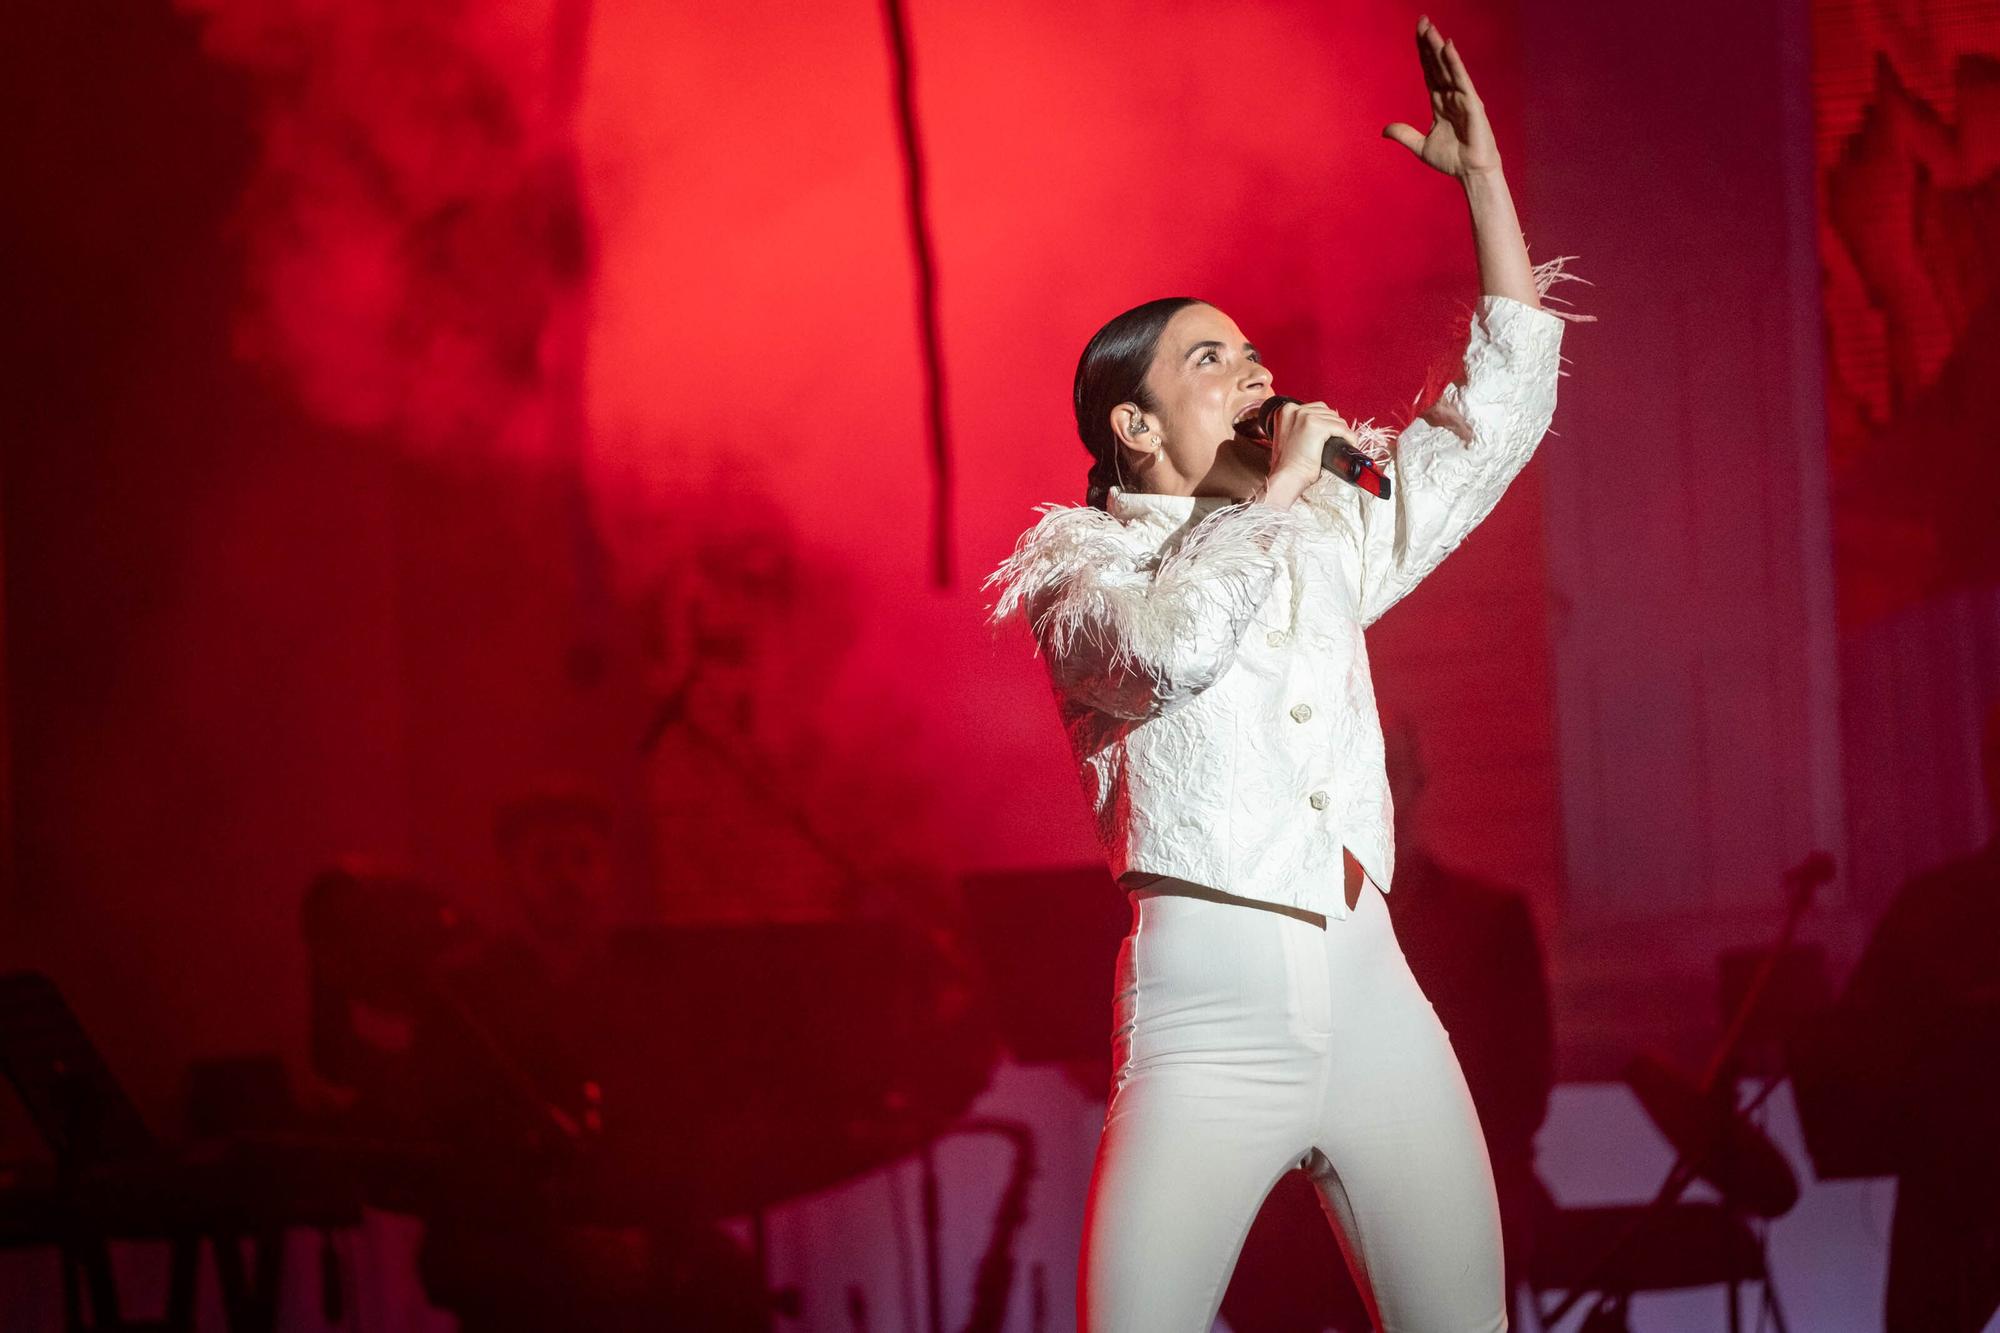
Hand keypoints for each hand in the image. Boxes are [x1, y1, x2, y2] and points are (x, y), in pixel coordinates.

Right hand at [1266, 399, 1349, 483]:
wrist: (1286, 477)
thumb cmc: (1288, 464)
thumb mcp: (1289, 438)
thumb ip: (1299, 427)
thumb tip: (1321, 428)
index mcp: (1285, 410)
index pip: (1315, 408)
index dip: (1326, 421)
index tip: (1331, 433)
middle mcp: (1294, 410)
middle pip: (1327, 411)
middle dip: (1334, 426)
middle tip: (1338, 440)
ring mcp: (1305, 416)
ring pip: (1335, 419)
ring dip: (1342, 432)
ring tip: (1343, 443)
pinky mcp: (1316, 426)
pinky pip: (1341, 428)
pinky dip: (1349, 437)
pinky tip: (1349, 444)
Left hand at [1381, 15, 1502, 179]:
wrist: (1469, 172)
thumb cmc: (1451, 159)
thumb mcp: (1420, 146)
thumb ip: (1404, 135)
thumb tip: (1384, 130)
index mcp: (1440, 102)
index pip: (1429, 72)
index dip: (1422, 53)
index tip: (1417, 34)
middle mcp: (1451, 95)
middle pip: (1437, 64)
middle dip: (1429, 43)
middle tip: (1421, 20)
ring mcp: (1462, 97)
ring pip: (1447, 67)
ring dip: (1438, 47)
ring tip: (1430, 28)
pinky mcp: (1472, 103)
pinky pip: (1461, 79)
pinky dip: (1454, 63)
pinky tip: (1447, 47)